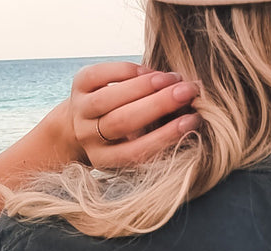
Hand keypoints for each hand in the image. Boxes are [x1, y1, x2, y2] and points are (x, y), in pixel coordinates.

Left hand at [64, 60, 200, 169]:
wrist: (81, 123)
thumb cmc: (121, 137)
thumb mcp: (134, 145)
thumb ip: (155, 136)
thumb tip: (190, 115)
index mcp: (105, 159)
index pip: (137, 151)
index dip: (165, 136)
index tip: (192, 121)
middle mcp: (88, 137)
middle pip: (123, 121)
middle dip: (158, 104)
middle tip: (187, 92)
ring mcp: (80, 111)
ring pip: (111, 97)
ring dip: (145, 85)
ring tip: (172, 79)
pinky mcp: (77, 85)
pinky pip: (101, 74)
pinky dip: (128, 70)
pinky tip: (149, 72)